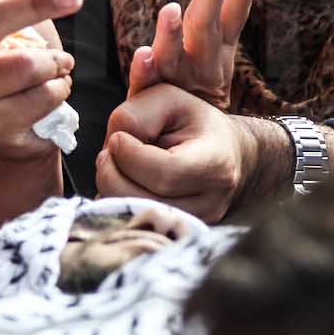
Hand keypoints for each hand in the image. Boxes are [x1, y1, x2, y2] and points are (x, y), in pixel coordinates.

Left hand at [97, 84, 268, 221]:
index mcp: (215, 164)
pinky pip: (133, 224)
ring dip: (111, 189)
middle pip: (143, 199)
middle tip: (108, 153)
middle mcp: (210, 202)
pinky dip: (118, 203)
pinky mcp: (176, 235)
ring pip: (133, 216)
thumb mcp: (168, 99)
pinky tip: (125, 182)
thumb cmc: (193, 122)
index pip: (166, 173)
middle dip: (112, 174)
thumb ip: (137, 114)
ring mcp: (194, 224)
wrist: (226, 153)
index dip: (130, 156)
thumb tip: (115, 145)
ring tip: (118, 166)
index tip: (118, 138)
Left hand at [127, 0, 258, 107]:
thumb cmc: (194, 93)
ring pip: (178, 54)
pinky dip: (146, 69)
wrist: (190, 157)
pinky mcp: (153, 102)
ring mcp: (179, 84)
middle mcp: (203, 63)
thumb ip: (212, 14)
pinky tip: (143, 55)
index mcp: (218, 48)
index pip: (235, 7)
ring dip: (173, 32)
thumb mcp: (213, 54)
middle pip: (210, 24)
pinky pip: (148, 84)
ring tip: (170, 10)